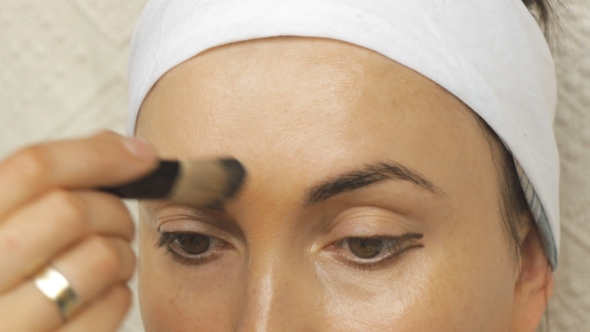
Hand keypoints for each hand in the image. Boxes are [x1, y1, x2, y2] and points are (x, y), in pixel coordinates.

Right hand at [0, 131, 157, 331]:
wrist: (4, 329)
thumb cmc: (4, 283)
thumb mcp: (2, 228)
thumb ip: (42, 190)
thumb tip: (120, 148)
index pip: (33, 169)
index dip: (99, 154)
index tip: (140, 156)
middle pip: (73, 210)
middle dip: (114, 210)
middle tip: (115, 223)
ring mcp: (12, 321)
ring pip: (102, 257)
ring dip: (122, 254)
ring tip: (105, 263)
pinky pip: (112, 305)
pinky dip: (118, 294)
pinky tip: (98, 297)